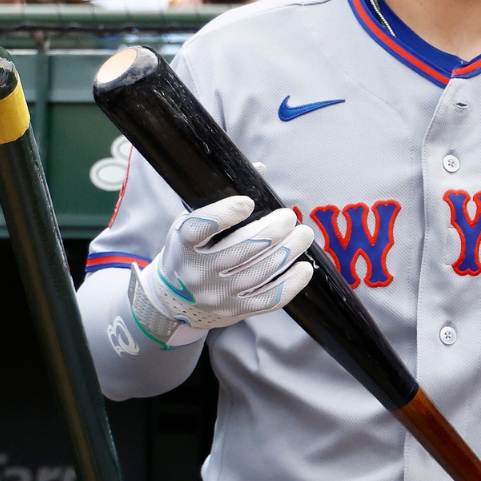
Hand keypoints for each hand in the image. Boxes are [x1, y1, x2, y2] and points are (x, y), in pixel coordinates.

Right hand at [128, 194, 314, 346]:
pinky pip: (269, 299)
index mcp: (182, 245)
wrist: (176, 301)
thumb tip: (260, 169)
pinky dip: (291, 283)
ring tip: (304, 234)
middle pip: (242, 249)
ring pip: (260, 272)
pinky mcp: (235, 311)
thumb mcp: (192, 224)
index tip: (248, 202)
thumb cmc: (190, 252)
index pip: (199, 228)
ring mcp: (218, 295)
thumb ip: (221, 199)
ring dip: (289, 251)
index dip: (225, 213)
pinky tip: (303, 267)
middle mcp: (198, 272)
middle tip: (290, 216)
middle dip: (274, 230)